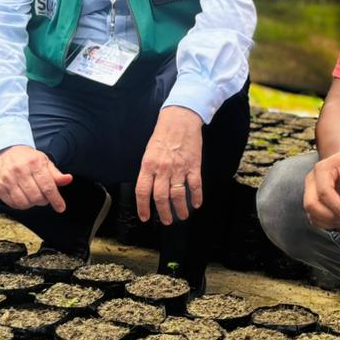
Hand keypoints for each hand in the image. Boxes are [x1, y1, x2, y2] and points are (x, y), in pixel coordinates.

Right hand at [0, 145, 72, 211]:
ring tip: (33, 197)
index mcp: (34, 163)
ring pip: (24, 202)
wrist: (5, 152)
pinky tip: (24, 198)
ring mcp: (8, 180)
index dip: (56, 199)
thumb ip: (56, 174)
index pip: (48, 186)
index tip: (61, 208)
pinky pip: (13, 204)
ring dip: (32, 204)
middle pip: (36, 196)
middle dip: (43, 200)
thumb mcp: (44, 161)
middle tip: (44, 197)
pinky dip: (21, 205)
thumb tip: (68, 179)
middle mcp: (20, 171)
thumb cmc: (27, 158)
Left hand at [136, 106, 203, 225]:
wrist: (180, 118)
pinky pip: (195, 185)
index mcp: (148, 165)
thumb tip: (150, 188)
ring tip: (182, 216)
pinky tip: (196, 204)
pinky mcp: (193, 165)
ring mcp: (179, 168)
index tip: (146, 217)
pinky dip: (196, 197)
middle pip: (161, 197)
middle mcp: (162, 169)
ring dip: (180, 209)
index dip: (143, 207)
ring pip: (178, 195)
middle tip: (166, 221)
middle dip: (163, 213)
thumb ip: (149, 170)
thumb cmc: (164, 134)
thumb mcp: (149, 151)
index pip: (143, 192)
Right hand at [302, 147, 339, 228]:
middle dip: (331, 217)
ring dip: (330, 222)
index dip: (336, 207)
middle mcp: (311, 180)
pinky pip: (314, 218)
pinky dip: (327, 224)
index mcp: (322, 169)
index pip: (324, 192)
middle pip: (311, 204)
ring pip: (311, 213)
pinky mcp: (312, 201)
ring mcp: (309, 191)